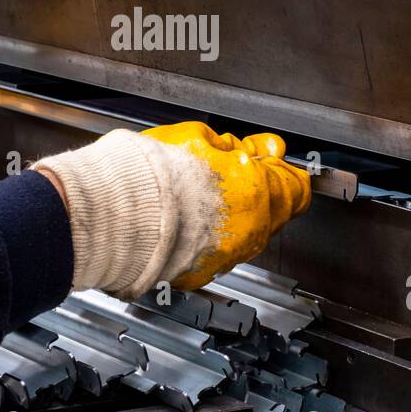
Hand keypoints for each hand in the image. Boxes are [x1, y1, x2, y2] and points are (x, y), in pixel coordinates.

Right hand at [33, 122, 310, 298]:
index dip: (282, 169)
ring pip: (243, 234)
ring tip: (198, 192)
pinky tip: (185, 218)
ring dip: (230, 214)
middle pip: (272, 212)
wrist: (114, 214)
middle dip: (256, 190)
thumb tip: (248, 148)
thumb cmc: (150, 175)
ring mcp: (224, 256)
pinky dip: (206, 236)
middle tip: (231, 169)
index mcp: (256, 194)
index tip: (269, 159)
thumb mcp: (197, 138)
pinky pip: (214, 251)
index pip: (296, 187)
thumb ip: (233, 146)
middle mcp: (248, 232)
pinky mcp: (198, 272)